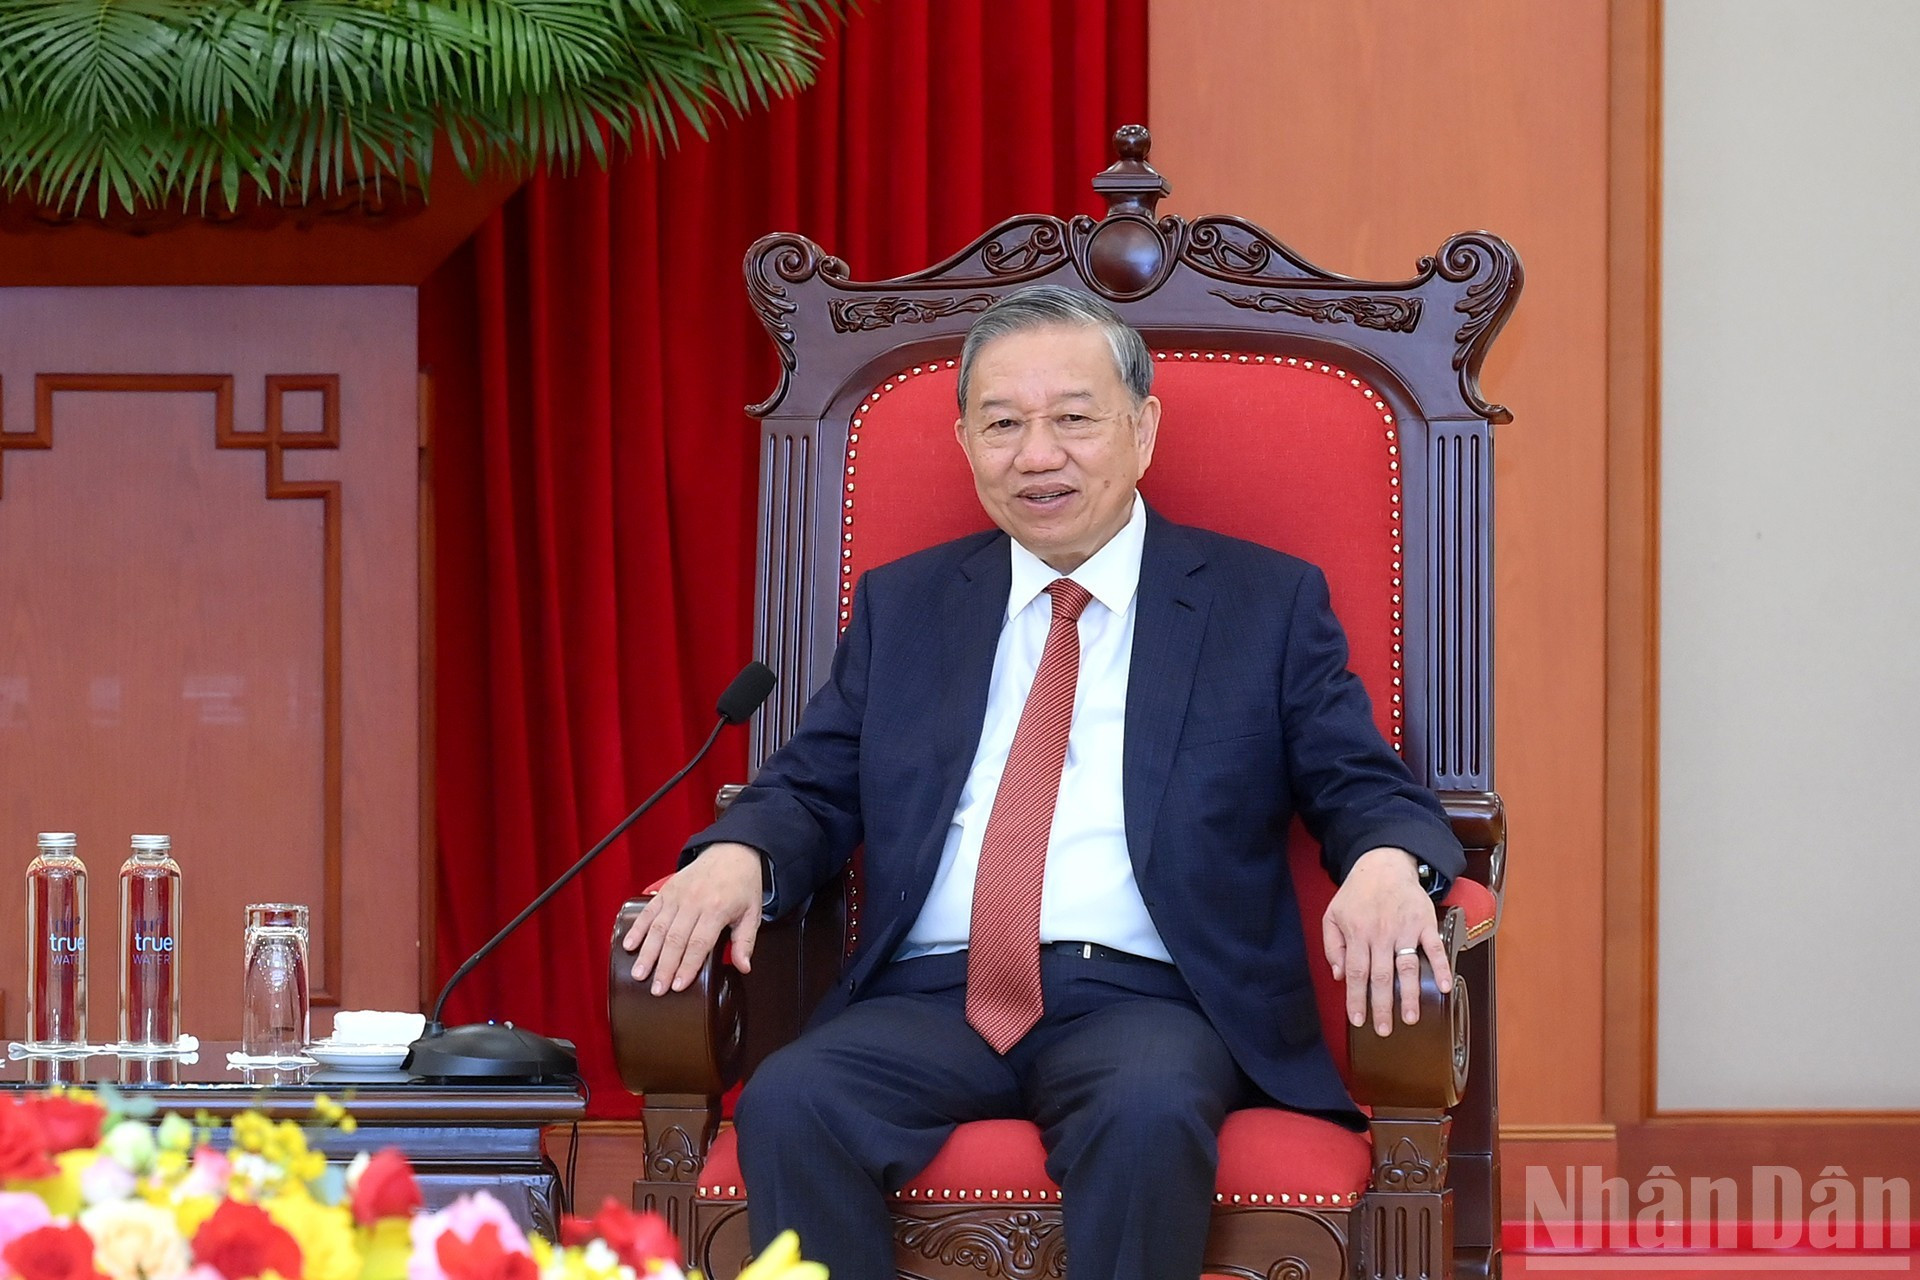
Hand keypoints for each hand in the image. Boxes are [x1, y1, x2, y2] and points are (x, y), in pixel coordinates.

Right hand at [622, 842, 764, 993]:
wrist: (732, 851)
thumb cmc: (742, 884)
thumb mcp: (752, 913)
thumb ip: (746, 942)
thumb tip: (744, 967)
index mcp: (717, 908)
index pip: (699, 944)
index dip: (687, 966)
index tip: (678, 986)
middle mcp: (695, 901)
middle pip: (675, 939)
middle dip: (664, 967)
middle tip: (656, 989)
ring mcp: (678, 895)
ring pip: (658, 927)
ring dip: (647, 953)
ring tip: (638, 974)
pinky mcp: (667, 890)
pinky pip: (649, 911)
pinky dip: (638, 928)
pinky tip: (629, 945)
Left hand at [1321, 846, 1451, 1034]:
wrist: (1384, 864)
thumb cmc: (1357, 894)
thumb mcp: (1332, 915)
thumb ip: (1332, 945)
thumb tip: (1338, 975)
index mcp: (1356, 933)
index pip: (1355, 973)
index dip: (1356, 998)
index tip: (1358, 1020)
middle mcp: (1380, 934)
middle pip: (1381, 976)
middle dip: (1382, 1006)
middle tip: (1384, 1030)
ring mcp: (1404, 929)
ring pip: (1407, 967)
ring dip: (1410, 995)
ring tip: (1411, 1018)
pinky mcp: (1425, 923)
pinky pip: (1434, 948)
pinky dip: (1441, 967)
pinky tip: (1444, 986)